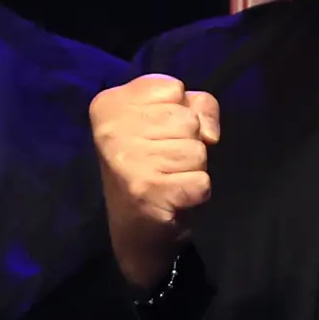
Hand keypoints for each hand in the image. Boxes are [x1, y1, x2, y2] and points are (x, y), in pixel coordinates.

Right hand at [93, 75, 218, 292]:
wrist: (134, 232)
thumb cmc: (152, 168)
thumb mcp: (168, 121)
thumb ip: (195, 105)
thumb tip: (209, 133)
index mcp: (109, 104)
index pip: (173, 88)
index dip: (178, 112)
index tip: (157, 135)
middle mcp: (111, 130)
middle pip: (187, 120)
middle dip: (187, 142)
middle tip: (164, 163)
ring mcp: (127, 161)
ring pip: (198, 150)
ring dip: (192, 169)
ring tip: (169, 180)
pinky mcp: (147, 191)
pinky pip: (201, 181)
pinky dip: (196, 192)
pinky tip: (175, 198)